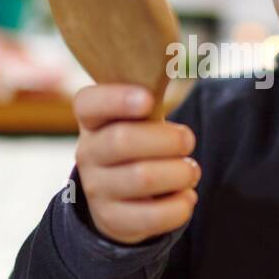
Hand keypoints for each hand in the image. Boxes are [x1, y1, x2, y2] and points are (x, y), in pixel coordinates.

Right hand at [73, 84, 199, 244]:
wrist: (121, 199)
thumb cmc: (139, 143)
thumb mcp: (138, 118)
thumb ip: (149, 94)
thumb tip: (170, 57)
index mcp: (92, 121)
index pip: (89, 103)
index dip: (117, 99)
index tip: (148, 100)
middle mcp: (87, 154)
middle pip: (123, 141)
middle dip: (168, 139)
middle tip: (188, 140)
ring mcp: (98, 190)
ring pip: (142, 178)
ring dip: (179, 172)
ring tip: (191, 170)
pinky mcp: (114, 221)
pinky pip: (152, 217)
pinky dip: (180, 205)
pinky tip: (186, 196)